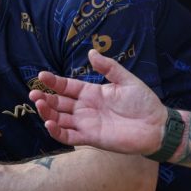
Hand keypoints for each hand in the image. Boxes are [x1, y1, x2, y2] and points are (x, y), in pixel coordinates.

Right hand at [29, 49, 165, 154]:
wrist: (157, 126)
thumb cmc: (144, 103)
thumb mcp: (126, 80)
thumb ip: (108, 67)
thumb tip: (91, 52)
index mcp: (91, 93)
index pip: (66, 87)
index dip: (53, 82)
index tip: (41, 76)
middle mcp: (84, 108)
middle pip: (58, 103)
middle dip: (44, 98)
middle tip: (33, 93)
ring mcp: (86, 124)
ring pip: (59, 119)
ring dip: (47, 113)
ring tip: (39, 105)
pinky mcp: (90, 138)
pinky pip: (68, 136)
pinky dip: (57, 132)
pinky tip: (50, 123)